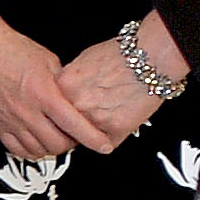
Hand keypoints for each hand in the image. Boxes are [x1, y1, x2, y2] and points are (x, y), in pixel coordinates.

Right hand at [0, 18, 115, 162]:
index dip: (93, 139)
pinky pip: (17, 150)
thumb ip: (64, 84)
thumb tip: (76, 98)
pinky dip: (31, 151)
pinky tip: (37, 142)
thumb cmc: (10, 48)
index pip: (75, 125)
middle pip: (57, 144)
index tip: (104, 146)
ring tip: (58, 137)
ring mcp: (9, 120)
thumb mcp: (48, 61)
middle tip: (77, 135)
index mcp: (43, 93)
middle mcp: (26, 111)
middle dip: (73, 143)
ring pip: (38, 150)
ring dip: (53, 148)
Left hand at [54, 32, 169, 146]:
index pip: (50, 112)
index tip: (63, 117)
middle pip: (64, 128)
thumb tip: (62, 97)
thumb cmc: (120, 56)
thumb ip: (68, 83)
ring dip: (92, 133)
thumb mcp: (82, 62)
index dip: (60, 115)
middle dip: (74, 126)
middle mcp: (75, 103)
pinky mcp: (113, 130)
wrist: (149, 59)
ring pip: (84, 138)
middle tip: (88, 115)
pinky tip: (117, 118)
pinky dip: (110, 136)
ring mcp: (93, 119)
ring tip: (106, 113)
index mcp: (62, 86)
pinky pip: (105, 143)